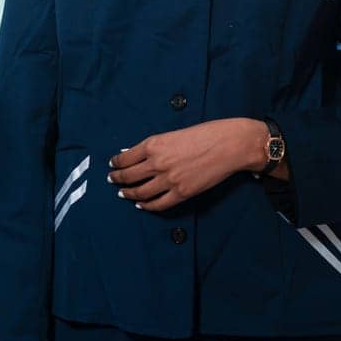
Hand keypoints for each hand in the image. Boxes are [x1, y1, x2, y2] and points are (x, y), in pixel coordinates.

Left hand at [108, 118, 266, 211]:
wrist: (228, 145)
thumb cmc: (204, 134)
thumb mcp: (172, 134)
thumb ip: (152, 146)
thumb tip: (131, 153)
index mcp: (153, 145)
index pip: (125, 158)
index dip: (116, 163)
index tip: (112, 165)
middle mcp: (157, 163)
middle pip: (129, 176)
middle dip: (117, 179)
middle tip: (112, 180)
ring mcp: (169, 180)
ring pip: (140, 192)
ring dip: (129, 194)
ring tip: (123, 193)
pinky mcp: (182, 193)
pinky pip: (159, 204)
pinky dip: (147, 206)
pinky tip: (141, 204)